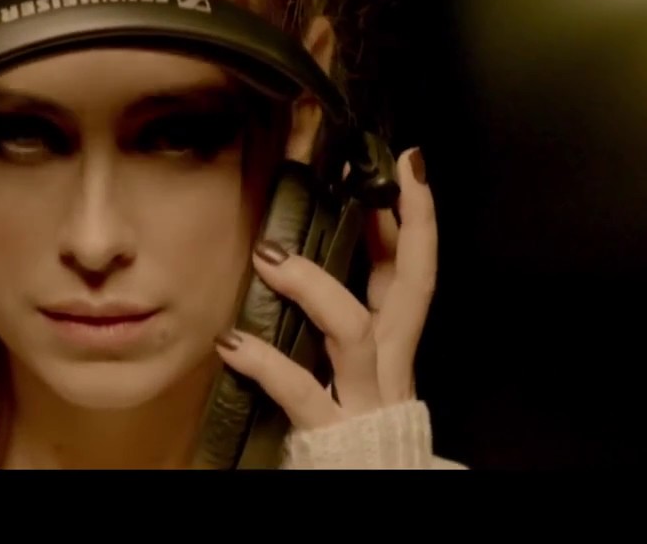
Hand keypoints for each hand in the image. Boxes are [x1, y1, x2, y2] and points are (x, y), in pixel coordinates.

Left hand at [215, 148, 435, 429]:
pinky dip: (267, 364)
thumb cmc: (350, 423)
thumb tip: (308, 253)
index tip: (407, 162)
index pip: (412, 269)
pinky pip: (303, 391)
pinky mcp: (332, 429)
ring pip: (356, 331)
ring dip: (314, 287)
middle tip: (390, 173)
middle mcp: (389, 364)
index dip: (415, 215)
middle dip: (411, 226)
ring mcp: (365, 396)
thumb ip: (346, 312)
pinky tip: (231, 343)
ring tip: (269, 258)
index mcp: (393, 344)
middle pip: (414, 286)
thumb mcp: (356, 362)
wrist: (368, 483)